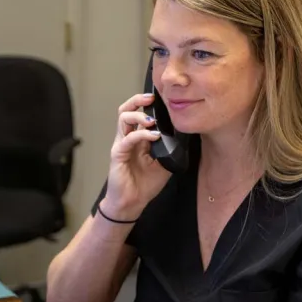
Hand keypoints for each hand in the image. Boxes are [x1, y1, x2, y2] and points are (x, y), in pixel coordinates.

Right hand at [103, 93, 172, 219]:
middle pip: (126, 110)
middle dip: (138, 100)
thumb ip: (169, 148)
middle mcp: (128, 137)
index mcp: (138, 138)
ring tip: (151, 119)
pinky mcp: (118, 154)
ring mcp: (122, 144)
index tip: (161, 98)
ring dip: (138, 114)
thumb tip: (183, 136)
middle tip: (151, 98)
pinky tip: (153, 136)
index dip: (147, 103)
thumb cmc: (145, 184)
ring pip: (123, 119)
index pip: (138, 113)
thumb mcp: (164, 163)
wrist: (131, 202)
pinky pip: (128, 139)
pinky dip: (141, 134)